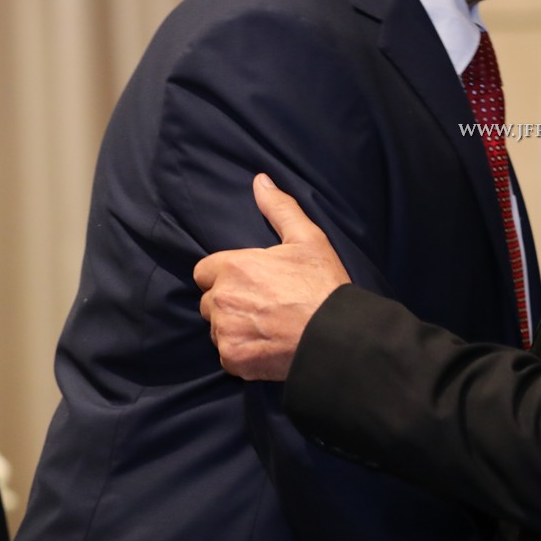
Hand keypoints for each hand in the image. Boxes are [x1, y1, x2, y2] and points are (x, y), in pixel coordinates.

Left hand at [194, 174, 351, 379]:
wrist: (335, 335)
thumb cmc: (322, 284)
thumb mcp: (308, 238)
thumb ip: (279, 208)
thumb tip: (260, 181)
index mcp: (234, 266)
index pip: (204, 272)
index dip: (225, 276)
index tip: (249, 282)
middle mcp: (222, 299)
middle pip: (209, 301)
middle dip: (229, 302)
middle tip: (262, 305)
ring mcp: (225, 331)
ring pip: (217, 328)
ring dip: (234, 327)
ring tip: (267, 326)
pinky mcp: (233, 359)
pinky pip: (226, 354)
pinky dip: (242, 352)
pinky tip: (267, 345)